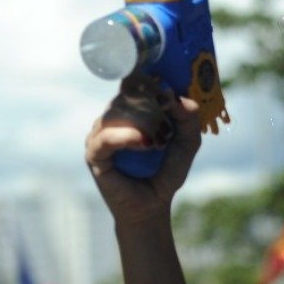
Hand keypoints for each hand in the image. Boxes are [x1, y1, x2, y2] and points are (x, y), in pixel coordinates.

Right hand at [85, 81, 202, 224]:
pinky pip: (106, 137)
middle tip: (167, 128)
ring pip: (118, 111)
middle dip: (152, 106)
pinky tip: (144, 143)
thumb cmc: (165, 171)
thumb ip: (189, 120)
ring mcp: (100, 134)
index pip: (133, 81)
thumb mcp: (187, 143)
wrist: (153, 205)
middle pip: (128, 95)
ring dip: (143, 122)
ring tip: (157, 142)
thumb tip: (181, 99)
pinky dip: (127, 137)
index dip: (147, 78)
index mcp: (129, 109)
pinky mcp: (94, 154)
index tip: (166, 86)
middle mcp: (111, 117)